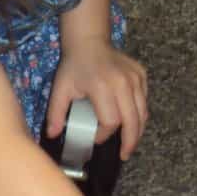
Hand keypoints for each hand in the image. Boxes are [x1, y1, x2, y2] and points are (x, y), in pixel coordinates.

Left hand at [47, 41, 148, 158]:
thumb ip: (56, 113)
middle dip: (129, 141)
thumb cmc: (74, 66)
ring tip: (130, 144)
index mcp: (103, 87)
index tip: (96, 138)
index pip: (110, 121)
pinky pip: (144, 101)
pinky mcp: (141, 75)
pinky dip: (140, 114)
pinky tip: (132, 124)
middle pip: (133, 121)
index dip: (104, 134)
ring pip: (143, 113)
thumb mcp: (60, 89)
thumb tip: (52, 135)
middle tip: (124, 154)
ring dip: (138, 131)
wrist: (89, 41)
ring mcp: (135, 78)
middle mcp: (123, 83)